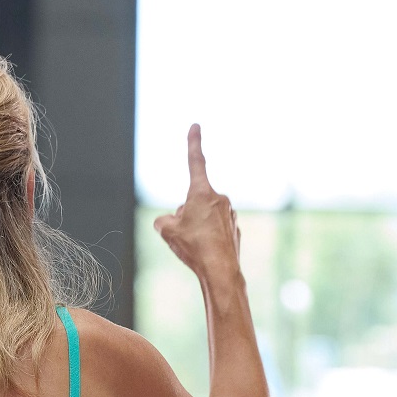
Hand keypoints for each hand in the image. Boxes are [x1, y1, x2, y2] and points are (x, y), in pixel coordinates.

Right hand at [152, 124, 240, 277]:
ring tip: (195, 246)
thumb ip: (163, 220)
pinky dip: (205, 239)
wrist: (220, 271)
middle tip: (185, 234)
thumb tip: (172, 221)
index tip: (195, 126)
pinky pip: (212, 230)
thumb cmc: (194, 247)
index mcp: (202, 193)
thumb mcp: (166, 231)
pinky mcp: (233, 229)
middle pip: (192, 202)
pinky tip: (206, 252)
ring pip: (202, 217)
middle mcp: (219, 199)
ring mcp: (228, 214)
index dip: (193, 143)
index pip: (195, 162)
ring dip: (194, 227)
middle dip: (184, 214)